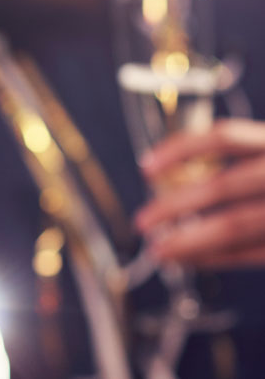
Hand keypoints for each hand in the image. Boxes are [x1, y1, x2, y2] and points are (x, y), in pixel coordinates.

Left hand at [135, 119, 264, 266]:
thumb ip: (245, 155)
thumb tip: (170, 174)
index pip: (225, 137)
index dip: (181, 149)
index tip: (145, 167)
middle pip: (222, 186)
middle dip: (175, 206)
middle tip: (142, 221)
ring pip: (235, 224)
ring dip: (191, 240)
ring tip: (159, 251)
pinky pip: (253, 252)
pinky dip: (219, 256)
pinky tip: (191, 259)